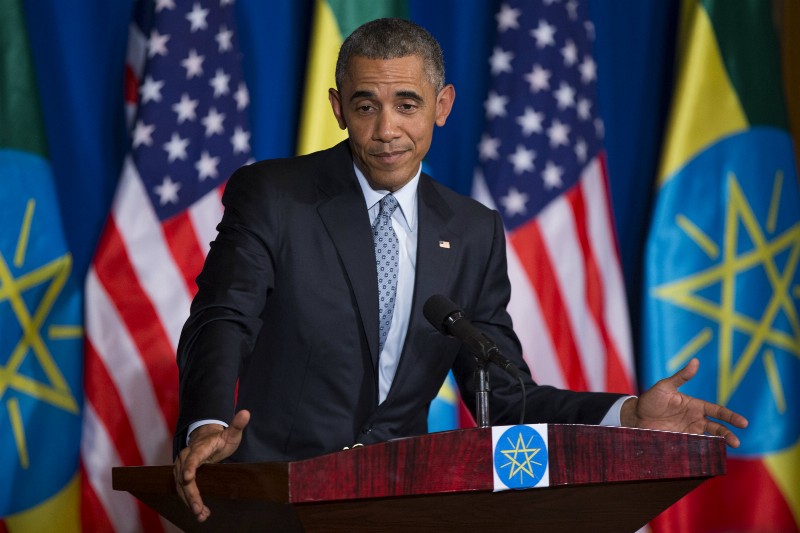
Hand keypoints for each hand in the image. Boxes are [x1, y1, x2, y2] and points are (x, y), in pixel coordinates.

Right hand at [173, 409, 250, 521]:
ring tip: (201, 515)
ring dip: (190, 502)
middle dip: (191, 494)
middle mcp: (186, 457)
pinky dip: (190, 502)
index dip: (191, 466)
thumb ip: (237, 425)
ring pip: (182, 486)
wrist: (205, 438)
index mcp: (200, 447)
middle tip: (199, 509)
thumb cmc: (220, 438)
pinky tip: (201, 512)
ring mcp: (181, 467)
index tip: (188, 477)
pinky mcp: (181, 476)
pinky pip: (183, 490)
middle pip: (185, 477)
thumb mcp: (231, 433)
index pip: (194, 456)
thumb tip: (246, 412)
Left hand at [620, 358, 747, 447]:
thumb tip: (695, 362)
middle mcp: (695, 419)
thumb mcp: (665, 386)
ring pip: (709, 439)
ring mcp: (688, 431)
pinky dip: (704, 451)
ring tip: (727, 450)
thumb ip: (681, 377)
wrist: (636, 416)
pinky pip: (695, 447)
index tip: (743, 423)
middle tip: (736, 442)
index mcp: (695, 405)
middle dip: (728, 434)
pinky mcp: (680, 441)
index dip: (730, 417)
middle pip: (716, 427)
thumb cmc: (651, 399)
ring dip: (719, 444)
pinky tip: (710, 456)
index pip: (717, 411)